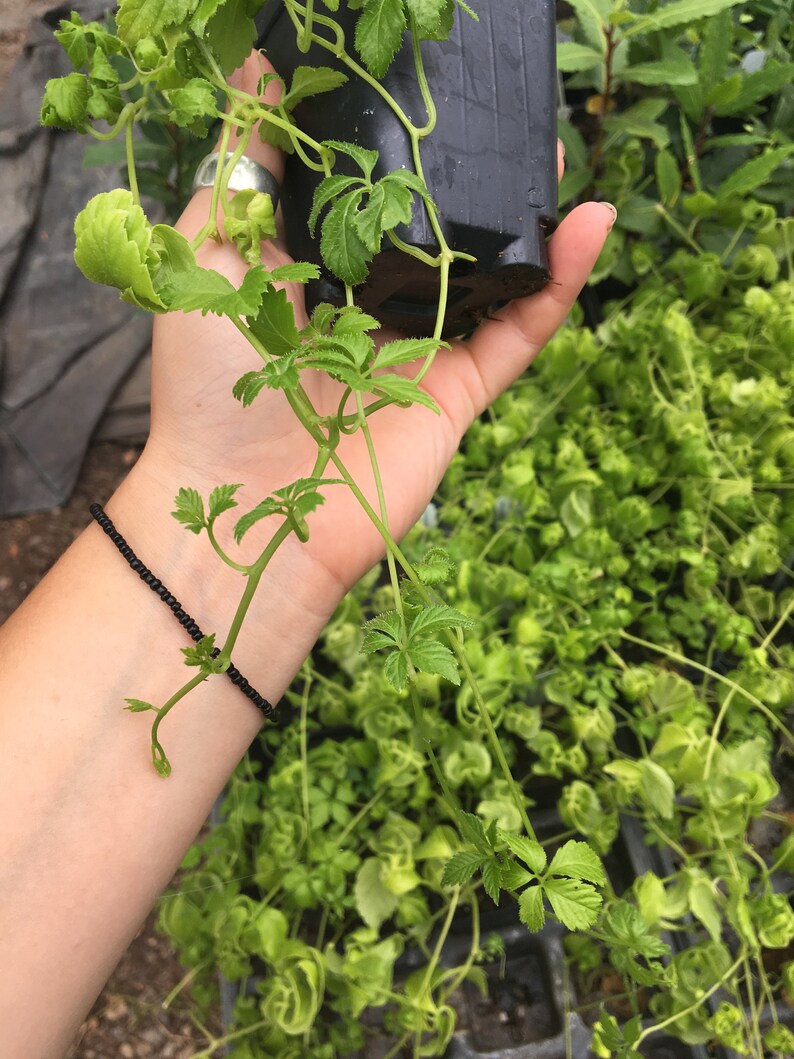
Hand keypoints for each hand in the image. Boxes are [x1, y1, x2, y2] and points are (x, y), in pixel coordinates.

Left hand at [127, 52, 613, 664]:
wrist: (244, 508)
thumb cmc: (208, 387)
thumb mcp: (207, 259)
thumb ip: (243, 177)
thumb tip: (259, 81)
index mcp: (311, 270)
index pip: (361, 193)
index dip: (386, 143)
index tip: (409, 86)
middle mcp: (370, 305)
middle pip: (433, 227)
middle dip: (465, 174)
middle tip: (493, 112)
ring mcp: (421, 348)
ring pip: (488, 273)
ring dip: (525, 215)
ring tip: (552, 151)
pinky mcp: (460, 390)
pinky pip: (520, 329)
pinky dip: (560, 280)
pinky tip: (592, 221)